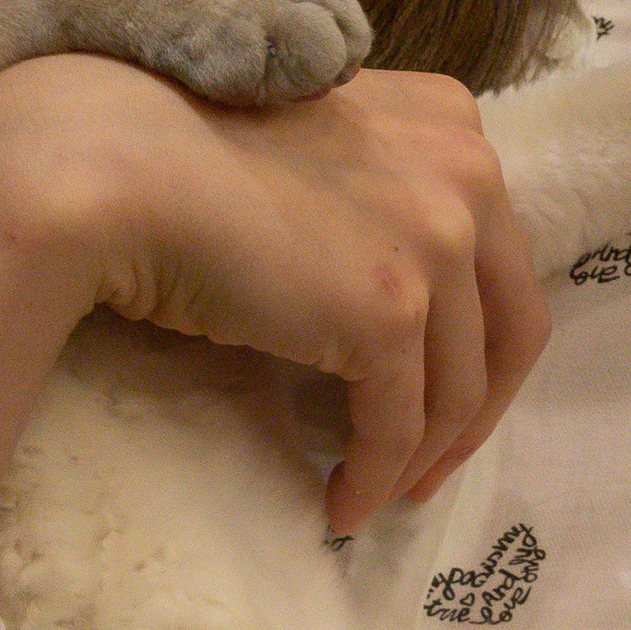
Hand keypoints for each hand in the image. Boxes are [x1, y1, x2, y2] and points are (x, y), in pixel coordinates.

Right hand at [47, 56, 549, 527]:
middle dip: (477, 411)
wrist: (118, 163)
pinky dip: (374, 477)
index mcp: (453, 123)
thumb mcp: (320, 147)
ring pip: (459, 389)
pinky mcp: (389, 313)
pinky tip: (342, 506)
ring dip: (423, 458)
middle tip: (432, 465)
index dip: (481, 340)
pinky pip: (399, 426)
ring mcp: (436, 242)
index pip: (502, 255)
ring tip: (381, 495)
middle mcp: (466, 173)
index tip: (446, 393)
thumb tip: (392, 302)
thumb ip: (379, 192)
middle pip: (512, 326)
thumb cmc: (184, 149)